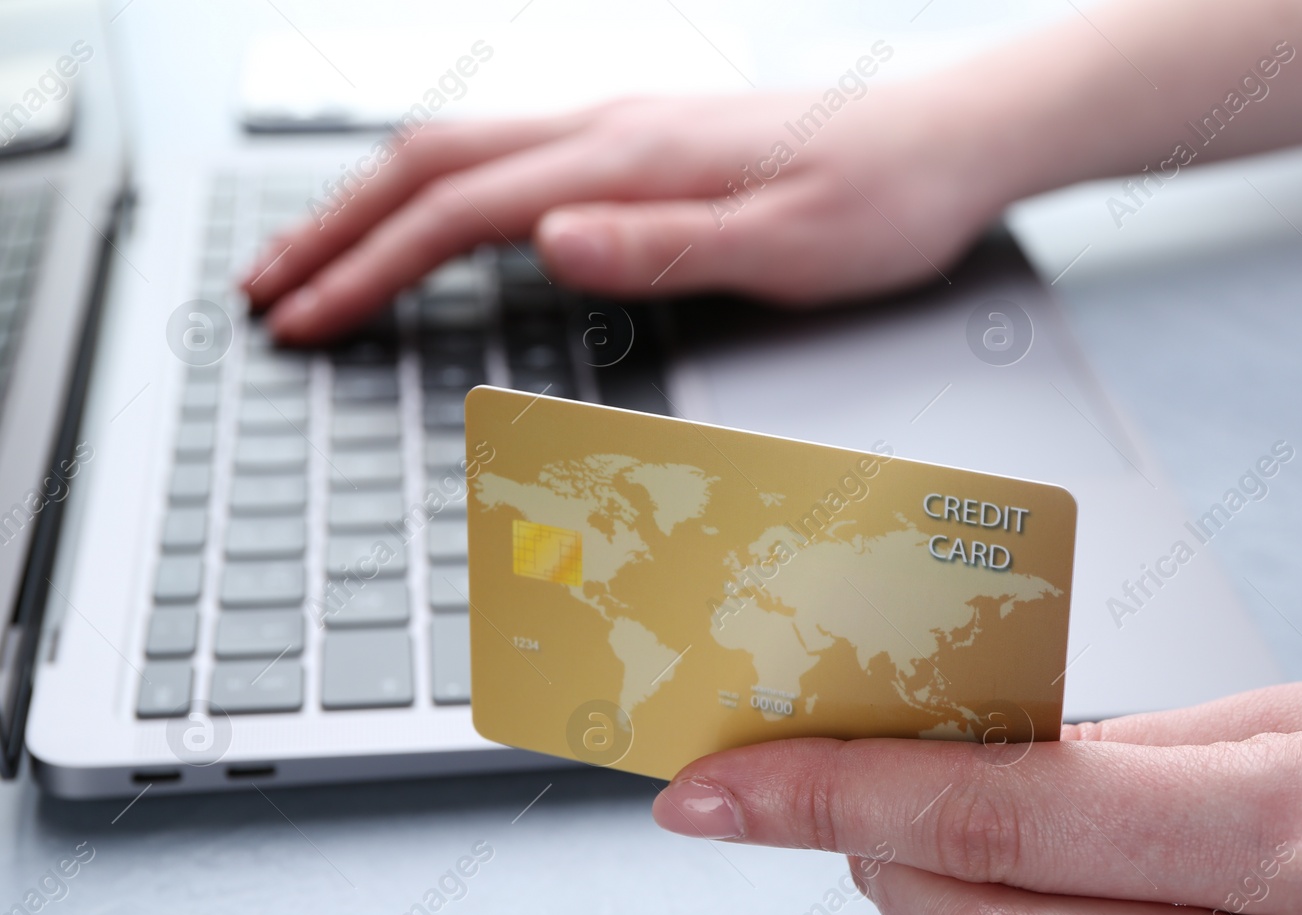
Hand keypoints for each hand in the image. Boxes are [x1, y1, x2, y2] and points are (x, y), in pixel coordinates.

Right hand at [239, 79, 1013, 343]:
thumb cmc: (887, 200)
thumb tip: (547, 239)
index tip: (304, 318)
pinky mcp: (642, 140)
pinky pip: (505, 155)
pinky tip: (429, 227)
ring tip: (319, 259)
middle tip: (266, 287)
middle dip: (334, 229)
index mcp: (632, 159)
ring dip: (372, 205)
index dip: (369, 269)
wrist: (953, 140)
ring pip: (458, 150)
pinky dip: (434, 194)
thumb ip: (666, 246)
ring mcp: (622, 127)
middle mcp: (611, 127)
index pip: (461, 211)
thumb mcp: (790, 246)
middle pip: (428, 162)